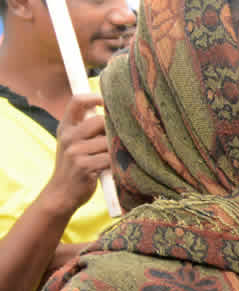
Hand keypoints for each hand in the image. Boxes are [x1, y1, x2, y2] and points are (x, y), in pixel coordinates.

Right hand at [44, 94, 110, 216]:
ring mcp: (74, 152)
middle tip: (124, 138)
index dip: (95, 97)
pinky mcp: (84, 166)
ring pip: (108, 141)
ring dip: (118, 149)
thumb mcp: (74, 143)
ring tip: (120, 156)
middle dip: (114, 129)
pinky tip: (118, 167)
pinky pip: (110, 158)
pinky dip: (118, 162)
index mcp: (66, 127)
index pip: (77, 101)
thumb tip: (116, 112)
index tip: (110, 101)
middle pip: (99, 121)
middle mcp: (68, 137)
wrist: (61, 193)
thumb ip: (88, 128)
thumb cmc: (75, 165)